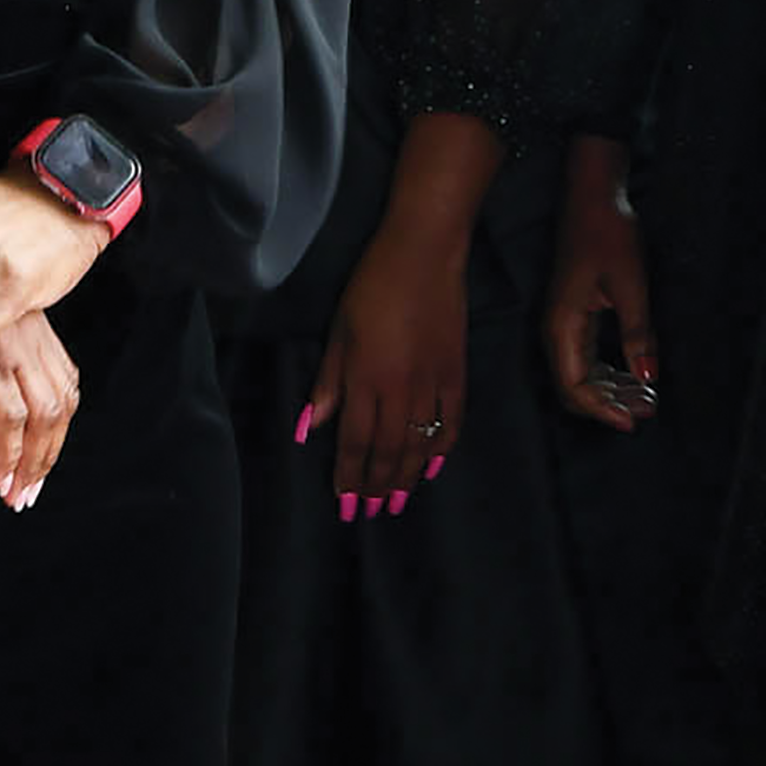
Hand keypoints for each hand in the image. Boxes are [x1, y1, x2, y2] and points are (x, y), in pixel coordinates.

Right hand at [0, 307, 81, 509]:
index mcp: (30, 330)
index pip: (64, 384)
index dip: (56, 427)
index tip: (42, 459)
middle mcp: (30, 341)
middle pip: (62, 404)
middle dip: (49, 453)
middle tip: (29, 489)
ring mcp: (12, 354)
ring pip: (44, 417)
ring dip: (33, 463)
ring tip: (15, 492)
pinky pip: (10, 421)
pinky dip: (9, 455)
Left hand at [304, 219, 466, 511]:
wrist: (424, 254)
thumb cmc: (371, 286)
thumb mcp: (338, 331)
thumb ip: (327, 383)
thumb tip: (308, 428)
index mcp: (365, 379)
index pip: (354, 441)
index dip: (348, 475)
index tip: (344, 502)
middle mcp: (400, 390)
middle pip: (387, 451)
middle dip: (376, 485)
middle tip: (370, 512)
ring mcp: (433, 383)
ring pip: (419, 443)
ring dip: (406, 476)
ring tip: (397, 501)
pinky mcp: (458, 373)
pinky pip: (452, 421)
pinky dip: (442, 448)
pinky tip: (433, 467)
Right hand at [545, 135, 657, 430]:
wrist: (594, 196)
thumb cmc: (609, 233)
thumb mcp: (631, 285)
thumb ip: (638, 334)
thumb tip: (647, 377)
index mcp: (563, 326)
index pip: (575, 387)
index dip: (602, 410)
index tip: (633, 422)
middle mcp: (558, 330)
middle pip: (575, 387)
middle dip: (609, 405)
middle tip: (647, 412)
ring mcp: (566, 323)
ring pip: (584, 374)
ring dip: (614, 390)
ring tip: (649, 398)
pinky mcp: (577, 315)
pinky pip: (590, 357)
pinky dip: (612, 371)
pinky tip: (637, 375)